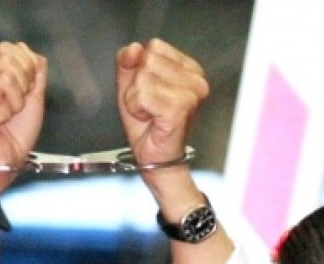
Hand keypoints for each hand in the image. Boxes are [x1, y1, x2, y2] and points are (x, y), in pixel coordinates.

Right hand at [0, 41, 46, 171]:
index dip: (26, 71)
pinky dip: (1, 113)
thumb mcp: (33, 96)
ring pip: (4, 78)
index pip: (9, 49)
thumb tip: (27, 50)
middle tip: (12, 110)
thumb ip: (34, 71)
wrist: (7, 160)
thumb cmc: (16, 134)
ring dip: (13, 104)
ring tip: (3, 118)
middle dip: (21, 88)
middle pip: (7, 59)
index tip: (23, 95)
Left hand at [115, 38, 208, 166]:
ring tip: (149, 112)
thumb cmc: (148, 124)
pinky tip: (150, 119)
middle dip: (138, 84)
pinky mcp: (181, 107)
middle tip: (148, 105)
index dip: (141, 69)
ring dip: (136, 99)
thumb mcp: (132, 85)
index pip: (154, 47)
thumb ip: (128, 61)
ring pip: (143, 77)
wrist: (154, 156)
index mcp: (188, 68)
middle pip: (148, 59)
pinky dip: (137, 109)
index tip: (149, 92)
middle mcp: (195, 78)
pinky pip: (142, 95)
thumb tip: (133, 48)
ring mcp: (190, 93)